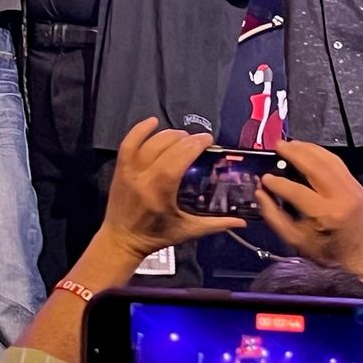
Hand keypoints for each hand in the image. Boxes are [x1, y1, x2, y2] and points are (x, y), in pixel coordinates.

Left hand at [100, 117, 244, 262]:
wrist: (122, 240)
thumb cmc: (156, 237)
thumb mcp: (188, 231)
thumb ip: (215, 224)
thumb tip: (242, 222)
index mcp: (160, 193)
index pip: (178, 160)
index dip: (194, 145)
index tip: (208, 140)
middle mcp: (143, 178)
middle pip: (166, 148)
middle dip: (186, 139)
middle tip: (199, 139)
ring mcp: (129, 171)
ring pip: (149, 143)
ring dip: (168, 134)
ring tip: (183, 135)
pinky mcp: (120, 168)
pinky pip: (127, 143)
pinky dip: (139, 130)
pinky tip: (153, 122)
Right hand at [254, 140, 362, 279]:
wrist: (361, 258)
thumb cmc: (326, 252)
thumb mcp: (295, 240)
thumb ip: (274, 216)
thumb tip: (260, 192)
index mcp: (325, 214)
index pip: (297, 191)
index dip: (278, 182)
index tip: (264, 177)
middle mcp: (341, 197)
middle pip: (315, 167)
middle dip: (294, 153)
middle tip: (277, 146)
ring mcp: (352, 189)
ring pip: (328, 160)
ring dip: (308, 148)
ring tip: (291, 144)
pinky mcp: (357, 186)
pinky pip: (337, 163)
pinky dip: (321, 154)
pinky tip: (308, 151)